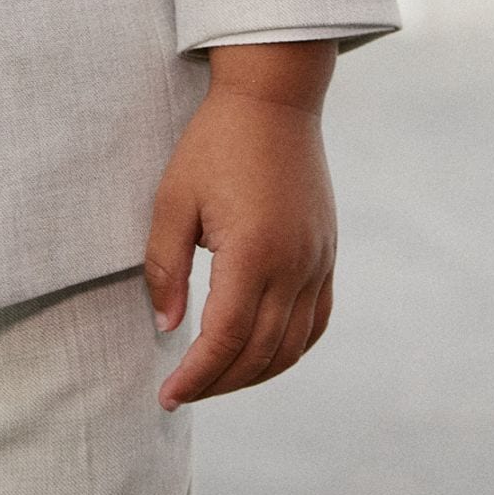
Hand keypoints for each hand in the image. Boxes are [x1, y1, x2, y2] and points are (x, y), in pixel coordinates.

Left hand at [145, 40, 338, 410]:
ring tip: (216, 380)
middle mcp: (294, 264)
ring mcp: (317, 261)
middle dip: (218, 382)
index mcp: (253, 252)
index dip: (195, 376)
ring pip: (292, 345)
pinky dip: (290, 349)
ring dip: (253, 373)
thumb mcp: (173, 200)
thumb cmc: (216, 143)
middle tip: (182, 392)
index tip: (167, 396)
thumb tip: (167, 327)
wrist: (274, 98)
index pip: (224, 340)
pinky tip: (263, 355)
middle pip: (259, 352)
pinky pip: (317, 321)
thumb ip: (166, 268)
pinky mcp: (327, 253)